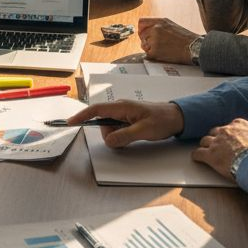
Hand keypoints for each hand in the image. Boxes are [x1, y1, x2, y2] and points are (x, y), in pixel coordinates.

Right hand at [65, 100, 184, 147]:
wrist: (177, 117)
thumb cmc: (163, 120)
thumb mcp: (144, 131)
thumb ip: (124, 136)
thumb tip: (109, 140)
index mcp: (122, 107)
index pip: (96, 110)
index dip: (82, 116)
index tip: (70, 122)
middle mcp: (120, 108)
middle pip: (102, 123)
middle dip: (110, 135)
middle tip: (127, 139)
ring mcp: (124, 113)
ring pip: (110, 128)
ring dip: (117, 136)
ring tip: (135, 136)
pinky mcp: (127, 119)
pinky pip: (117, 129)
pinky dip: (121, 135)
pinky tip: (134, 135)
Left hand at [137, 17, 200, 64]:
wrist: (193, 48)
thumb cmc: (185, 38)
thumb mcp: (171, 25)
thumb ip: (158, 25)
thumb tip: (145, 29)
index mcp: (160, 21)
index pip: (141, 22)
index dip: (141, 29)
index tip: (144, 33)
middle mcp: (156, 29)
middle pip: (142, 35)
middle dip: (146, 40)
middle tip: (156, 44)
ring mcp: (154, 40)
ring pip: (144, 45)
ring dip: (150, 48)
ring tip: (162, 49)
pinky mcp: (154, 51)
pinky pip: (148, 53)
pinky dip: (153, 55)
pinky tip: (163, 53)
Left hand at [192, 119, 247, 178]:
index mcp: (239, 124)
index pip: (231, 126)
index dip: (230, 134)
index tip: (230, 138)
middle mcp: (226, 130)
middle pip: (215, 132)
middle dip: (216, 139)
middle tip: (217, 146)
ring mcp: (217, 142)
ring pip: (204, 141)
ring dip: (205, 146)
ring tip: (205, 151)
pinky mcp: (210, 155)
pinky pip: (198, 153)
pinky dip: (197, 156)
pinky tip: (197, 158)